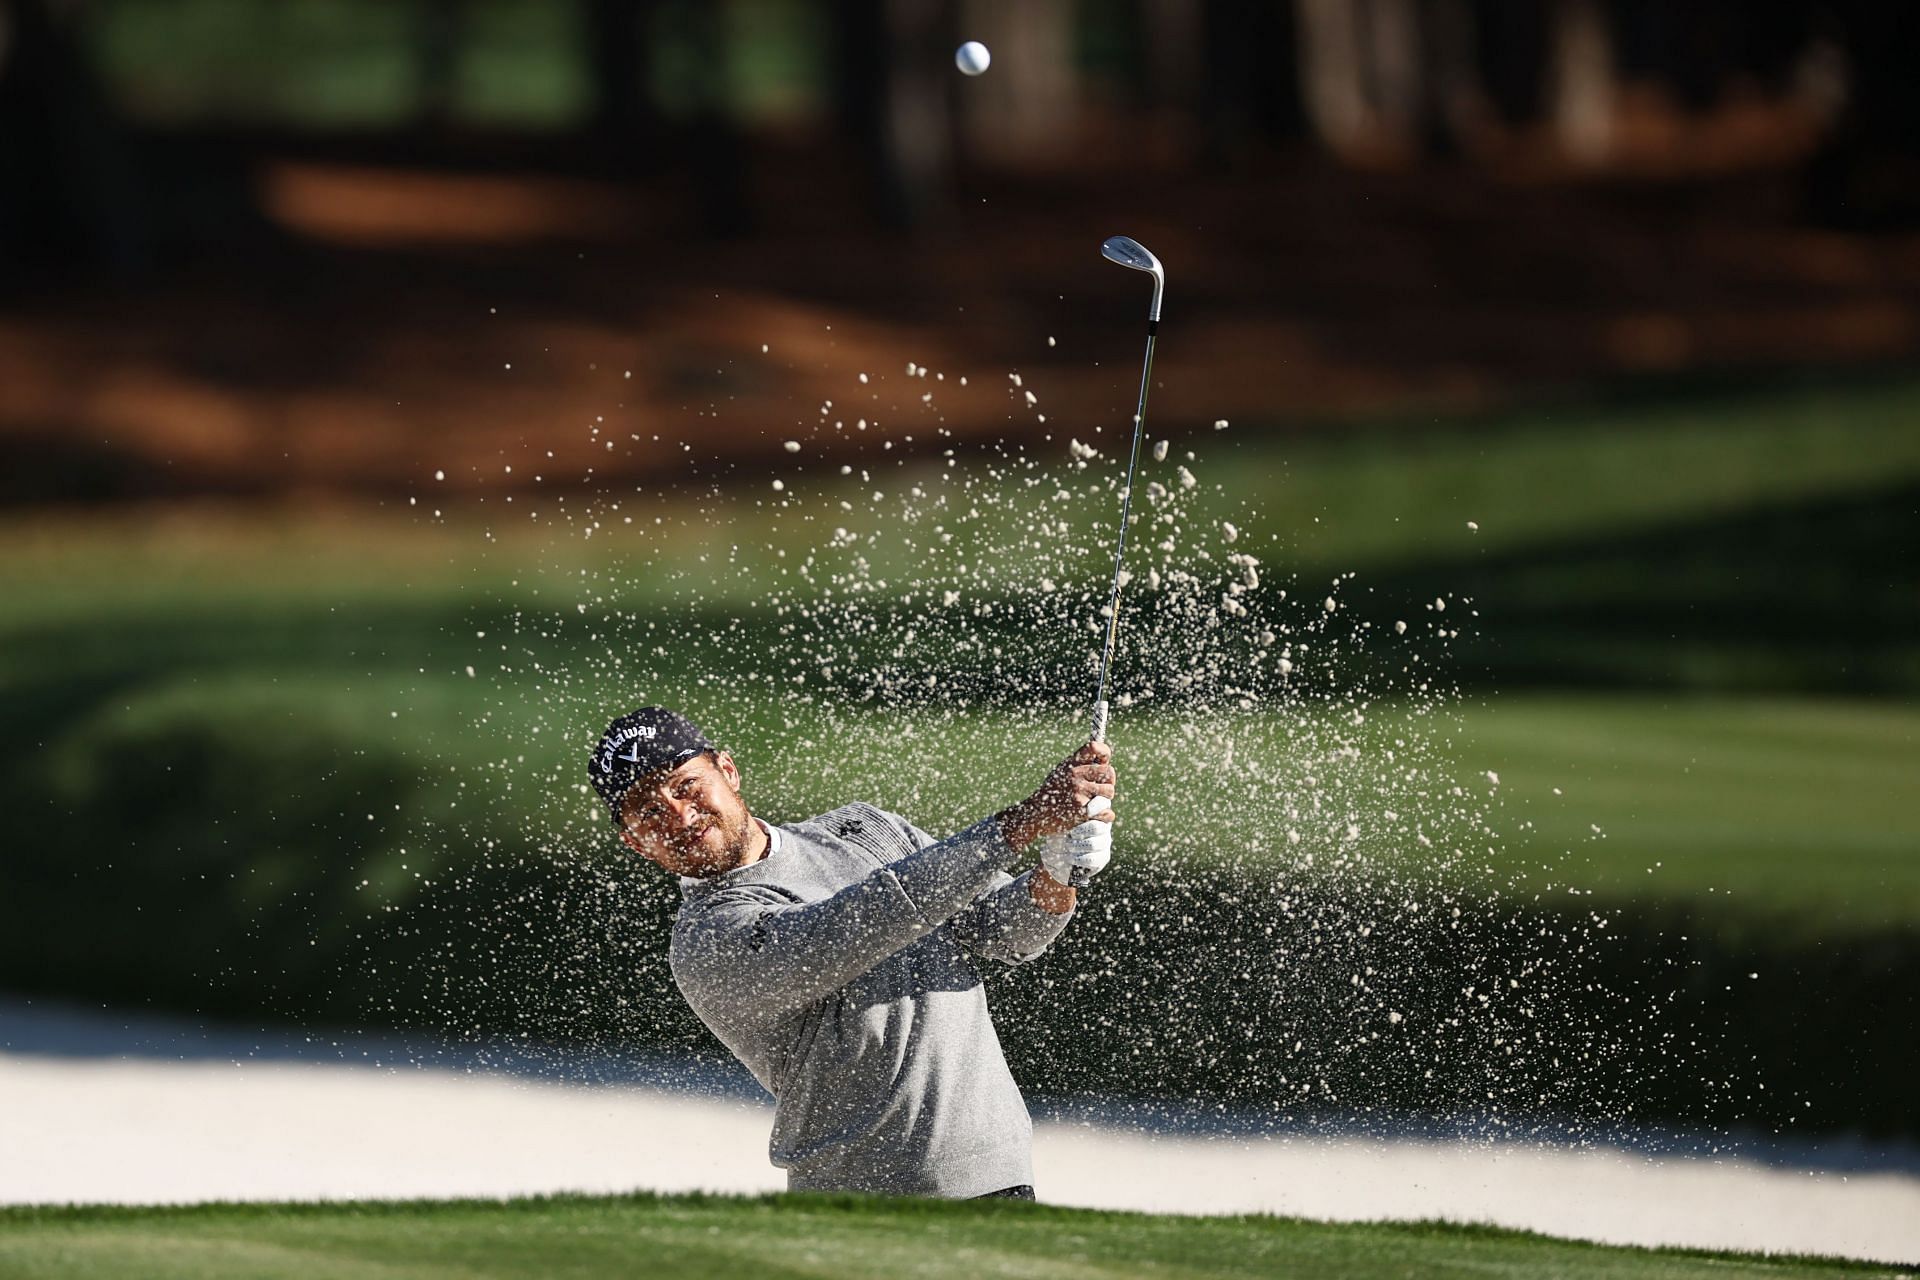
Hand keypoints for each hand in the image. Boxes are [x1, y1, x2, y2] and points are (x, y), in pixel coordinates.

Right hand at [998, 741, 1115, 851]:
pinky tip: (1093, 816)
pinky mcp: (1082, 812)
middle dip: (1109, 781)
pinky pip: (1107, 812)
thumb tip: (1104, 760)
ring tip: (1093, 803)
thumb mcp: (1061, 772)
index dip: (1104, 753)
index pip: (1094, 747)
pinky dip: (1104, 817)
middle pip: (1109, 772)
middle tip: (1100, 789)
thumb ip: (1080, 766)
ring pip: (1109, 792)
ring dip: (1105, 800)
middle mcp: (1075, 776)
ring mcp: (1079, 793)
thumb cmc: (1051, 793)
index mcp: (1070, 764)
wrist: (1034, 815)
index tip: (1103, 762)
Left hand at [1040, 796, 1112, 885]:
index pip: (1104, 804)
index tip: (1086, 810)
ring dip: (1077, 846)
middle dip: (1081, 831)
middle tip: (1071, 833)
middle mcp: (1104, 825)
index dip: (1096, 807)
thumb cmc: (1059, 828)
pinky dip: (1078, 858)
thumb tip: (1072, 790)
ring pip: (1094, 844)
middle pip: (1098, 826)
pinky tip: (1070, 857)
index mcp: (1097, 810)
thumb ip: (1070, 803)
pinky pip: (1093, 859)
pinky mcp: (1103, 858)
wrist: (1057, 852)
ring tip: (1068, 845)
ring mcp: (1105, 841)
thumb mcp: (1063, 813)